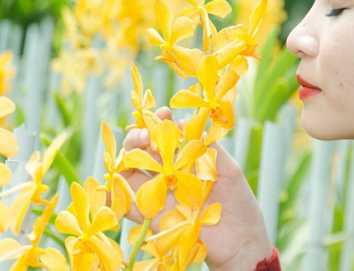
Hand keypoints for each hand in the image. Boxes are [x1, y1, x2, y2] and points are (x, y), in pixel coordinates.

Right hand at [121, 107, 273, 269]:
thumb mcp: (228, 168)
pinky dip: (116, 196)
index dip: (162, 123)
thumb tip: (183, 123)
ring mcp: (161, 195)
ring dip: (128, 157)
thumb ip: (208, 147)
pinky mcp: (154, 217)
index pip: (168, 137)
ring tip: (135, 147)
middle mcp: (171, 175)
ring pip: (132, 173)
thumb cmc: (239, 203)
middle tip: (144, 133)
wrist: (241, 241)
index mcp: (188, 160)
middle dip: (139, 137)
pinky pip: (129, 206)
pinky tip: (111, 184)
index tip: (163, 112)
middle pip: (144, 151)